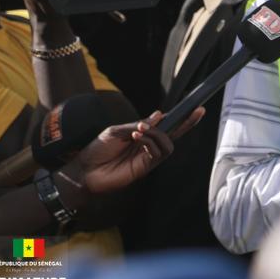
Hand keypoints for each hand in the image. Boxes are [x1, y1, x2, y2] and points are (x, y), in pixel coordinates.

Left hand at [59, 108, 204, 201]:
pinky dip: (150, 141)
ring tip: (140, 130)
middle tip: (195, 112)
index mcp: (142, 136)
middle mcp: (148, 146)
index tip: (195, 108)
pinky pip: (158, 153)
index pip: (166, 126)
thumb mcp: (116, 130)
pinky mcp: (144, 168)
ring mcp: (147, 158)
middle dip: (187, 123)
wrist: (84, 170)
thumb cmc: (97, 150)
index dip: (181, 118)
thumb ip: (138, 124)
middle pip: (174, 135)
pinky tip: (137, 137)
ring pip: (168, 144)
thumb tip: (159, 115)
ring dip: (158, 133)